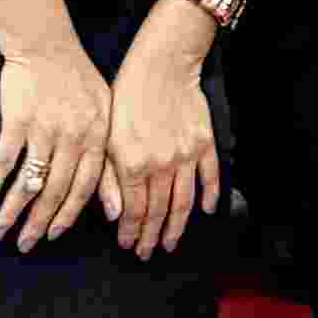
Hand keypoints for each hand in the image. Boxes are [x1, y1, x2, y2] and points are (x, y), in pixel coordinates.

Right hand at [0, 46, 115, 248]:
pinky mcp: (18, 119)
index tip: (53, 236)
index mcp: (97, 137)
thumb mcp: (105, 115)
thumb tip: (114, 207)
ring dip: (12, 211)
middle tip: (23, 245)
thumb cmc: (77, 81)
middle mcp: (74, 137)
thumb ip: (109, 159)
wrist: (47, 45)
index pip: (85, 187)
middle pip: (56, 191)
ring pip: (29, 181)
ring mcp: (45, 128)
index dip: (68, 215)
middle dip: (38, 223)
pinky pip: (4, 160)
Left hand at [104, 20, 220, 257]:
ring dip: (177, 226)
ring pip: (184, 201)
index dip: (131, 232)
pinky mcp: (204, 143)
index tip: (128, 246)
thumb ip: (110, 178)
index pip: (133, 211)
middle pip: (158, 211)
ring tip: (171, 242)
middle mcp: (162, 166)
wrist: (162, 64)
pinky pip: (210, 176)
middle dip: (151, 236)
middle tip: (148, 253)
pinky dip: (210, 195)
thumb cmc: (126, 96)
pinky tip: (206, 211)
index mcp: (133, 164)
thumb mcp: (107, 137)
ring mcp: (187, 156)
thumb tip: (116, 215)